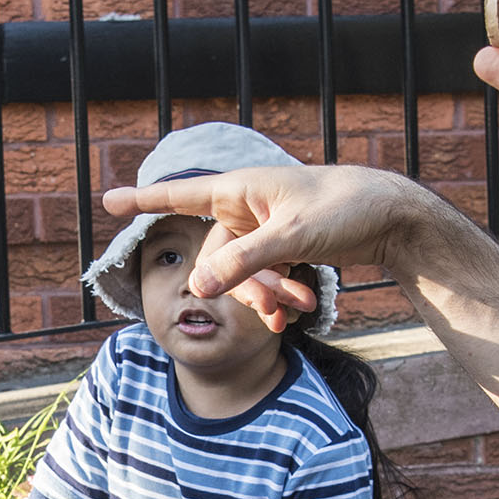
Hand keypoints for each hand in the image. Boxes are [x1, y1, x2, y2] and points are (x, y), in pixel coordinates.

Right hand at [102, 164, 449, 324]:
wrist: (391, 216)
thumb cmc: (344, 209)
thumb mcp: (291, 237)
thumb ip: (243, 263)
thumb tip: (198, 287)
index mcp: (239, 189)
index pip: (180, 195)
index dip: (143, 201)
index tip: (107, 200)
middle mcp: (245, 207)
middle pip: (218, 259)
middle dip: (245, 287)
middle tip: (280, 308)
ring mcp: (262, 229)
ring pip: (242, 275)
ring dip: (266, 295)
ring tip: (301, 305)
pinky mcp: (281, 247)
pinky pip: (262, 277)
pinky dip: (276, 295)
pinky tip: (298, 309)